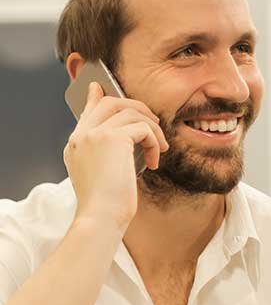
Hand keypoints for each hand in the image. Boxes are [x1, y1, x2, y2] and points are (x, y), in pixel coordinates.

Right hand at [63, 82, 168, 230]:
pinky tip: (155, 161)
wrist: (101, 217)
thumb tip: (127, 140)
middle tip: (154, 123)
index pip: (87, 112)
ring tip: (160, 149)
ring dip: (152, 129)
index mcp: (76, 144)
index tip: (98, 88)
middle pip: (110, 103)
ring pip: (131, 112)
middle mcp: (81, 135)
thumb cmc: (106, 204)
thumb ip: (108, 153)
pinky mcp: (112, 138)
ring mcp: (94, 134)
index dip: (96, 98)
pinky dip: (155, 141)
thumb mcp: (103, 174)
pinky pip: (143, 127)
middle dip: (137, 108)